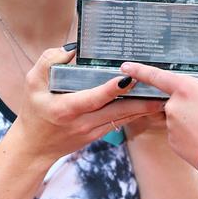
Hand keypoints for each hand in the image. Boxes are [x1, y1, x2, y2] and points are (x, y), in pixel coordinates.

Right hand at [13, 47, 164, 165]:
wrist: (33, 148)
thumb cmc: (33, 112)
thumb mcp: (32, 83)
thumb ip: (49, 62)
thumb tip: (73, 50)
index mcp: (66, 109)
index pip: (93, 99)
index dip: (111, 89)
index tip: (128, 78)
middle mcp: (82, 122)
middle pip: (117, 110)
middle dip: (141, 100)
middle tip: (161, 89)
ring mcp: (92, 131)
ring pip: (123, 118)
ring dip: (144, 108)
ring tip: (164, 97)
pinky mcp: (98, 135)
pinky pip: (120, 122)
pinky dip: (136, 113)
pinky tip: (151, 105)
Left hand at [119, 59, 197, 168]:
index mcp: (185, 89)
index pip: (156, 75)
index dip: (139, 69)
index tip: (125, 66)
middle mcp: (172, 106)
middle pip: (179, 98)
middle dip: (193, 102)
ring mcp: (170, 126)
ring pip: (180, 115)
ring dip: (193, 118)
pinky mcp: (173, 142)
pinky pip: (180, 132)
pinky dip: (191, 133)